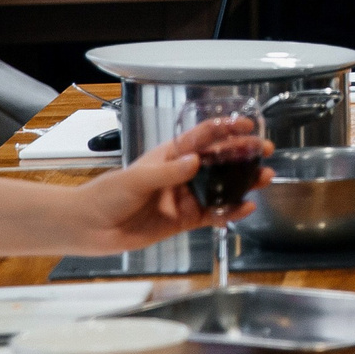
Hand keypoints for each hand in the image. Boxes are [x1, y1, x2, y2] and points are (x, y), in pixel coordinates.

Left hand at [60, 119, 271, 252]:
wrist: (90, 227)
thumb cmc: (107, 194)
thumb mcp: (137, 178)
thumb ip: (168, 172)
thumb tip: (196, 162)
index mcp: (170, 155)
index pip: (202, 138)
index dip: (225, 129)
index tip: (246, 125)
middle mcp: (182, 173)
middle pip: (219, 161)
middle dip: (242, 154)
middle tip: (264, 151)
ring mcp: (185, 197)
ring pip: (221, 187)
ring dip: (243, 182)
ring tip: (264, 178)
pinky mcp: (185, 220)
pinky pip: (214, 214)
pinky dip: (231, 211)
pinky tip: (245, 207)